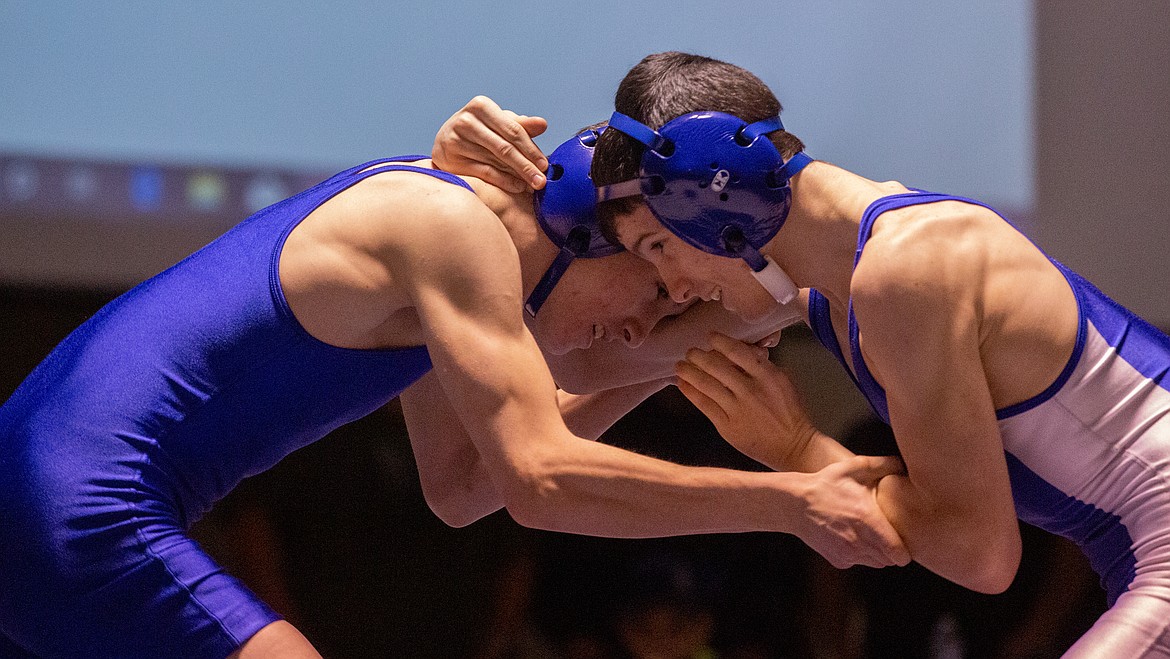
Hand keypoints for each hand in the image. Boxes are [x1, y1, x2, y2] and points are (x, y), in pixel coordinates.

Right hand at [432, 95, 548, 192]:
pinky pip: (484, 172)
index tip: (545, 165)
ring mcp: (456, 140)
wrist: (446, 141)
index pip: (513, 130)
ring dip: (517, 175)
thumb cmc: (480, 131)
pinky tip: (518, 187)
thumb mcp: (499, 124)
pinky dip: (503, 181)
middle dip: (526, 166)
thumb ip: (521, 126)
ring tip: (533, 185)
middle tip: (542, 181)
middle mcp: (466, 120)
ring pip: (495, 161)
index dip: (531, 149)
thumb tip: (543, 124)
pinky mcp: (450, 159)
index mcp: (481, 106)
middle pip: (504, 147)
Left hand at [676, 332, 816, 469]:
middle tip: (690, 351)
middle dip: (698, 356)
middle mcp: (750, 391)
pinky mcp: (727, 426)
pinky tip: (683, 383)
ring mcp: (737, 409)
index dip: (720, 341)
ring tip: (680, 366)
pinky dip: (690, 392)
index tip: (710, 336)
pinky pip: (703, 404)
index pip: (738, 352)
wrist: (793, 446)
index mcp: (767, 376)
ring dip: (689, 372)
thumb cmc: (790, 412)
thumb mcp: (784, 381)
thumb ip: (763, 365)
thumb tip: (744, 349)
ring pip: (706, 384)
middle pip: (716, 366)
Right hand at [797, 455, 909, 568]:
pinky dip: (860, 554)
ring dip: (878, 553)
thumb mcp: (852, 468)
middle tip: (888, 534)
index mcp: (868, 521)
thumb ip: (881, 465)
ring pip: (876, 563)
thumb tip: (902, 464)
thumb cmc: (825, 484)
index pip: (899, 553)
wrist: (794, 503)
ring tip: (871, 535)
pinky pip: (859, 562)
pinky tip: (853, 536)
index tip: (903, 539)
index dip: (905, 550)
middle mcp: (859, 542)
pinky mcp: (838, 560)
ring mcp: (848, 554)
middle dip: (893, 550)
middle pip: (890, 561)